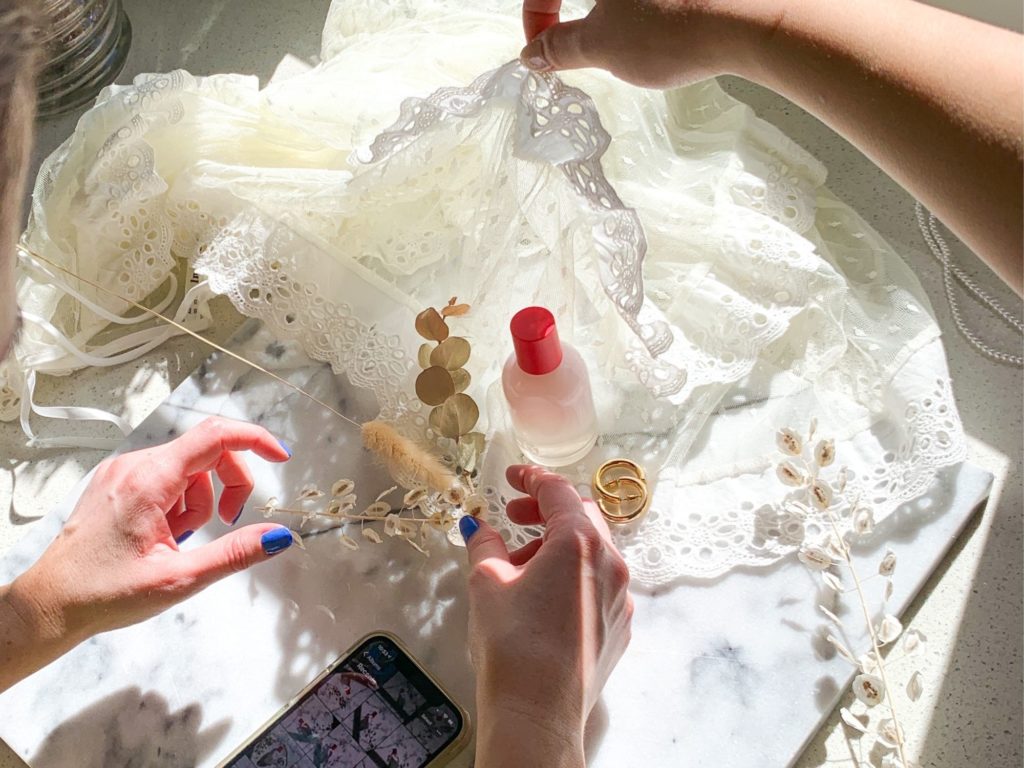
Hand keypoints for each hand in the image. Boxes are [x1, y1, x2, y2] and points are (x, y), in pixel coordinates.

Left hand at [0, 417, 293, 690]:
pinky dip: (180, 503)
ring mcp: (123, 472)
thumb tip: (277, 536)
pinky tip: (165, 535)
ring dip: (201, 500)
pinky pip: (167, 478)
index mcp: (148, 481)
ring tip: (181, 541)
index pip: (215, 436)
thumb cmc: (103, 594)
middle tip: (229, 521)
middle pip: (207, 451)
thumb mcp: (180, 579)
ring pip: (189, 468)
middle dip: (229, 484)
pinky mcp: (118, 483)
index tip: (280, 457)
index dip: (255, 440)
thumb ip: (234, 553)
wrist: (50, 605)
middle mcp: (134, 466)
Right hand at [460, 465, 632, 766]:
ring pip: (593, 551)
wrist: (539, 712)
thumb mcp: (486, 583)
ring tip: (519, 565)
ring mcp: (621, 596)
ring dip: (558, 545)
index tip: (512, 477)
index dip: (532, 478)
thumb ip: (484, 545)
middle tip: (513, 517)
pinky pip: (599, 583)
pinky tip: (543, 595)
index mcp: (579, 542)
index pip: (558, 492)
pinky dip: (573, 574)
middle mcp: (610, 563)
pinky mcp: (619, 626)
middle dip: (547, 511)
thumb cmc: (511, 642)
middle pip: (583, 517)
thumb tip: (478, 527)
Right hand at [520, 0, 775, 87]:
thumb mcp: (603, 45)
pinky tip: (665, 26)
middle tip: (585, 46)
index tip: (545, 51)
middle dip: (575, 14)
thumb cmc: (674, 27)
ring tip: (633, 39)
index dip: (537, 17)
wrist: (753, 18)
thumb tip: (535, 54)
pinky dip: (649, 7)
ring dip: (615, 11)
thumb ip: (562, 47)